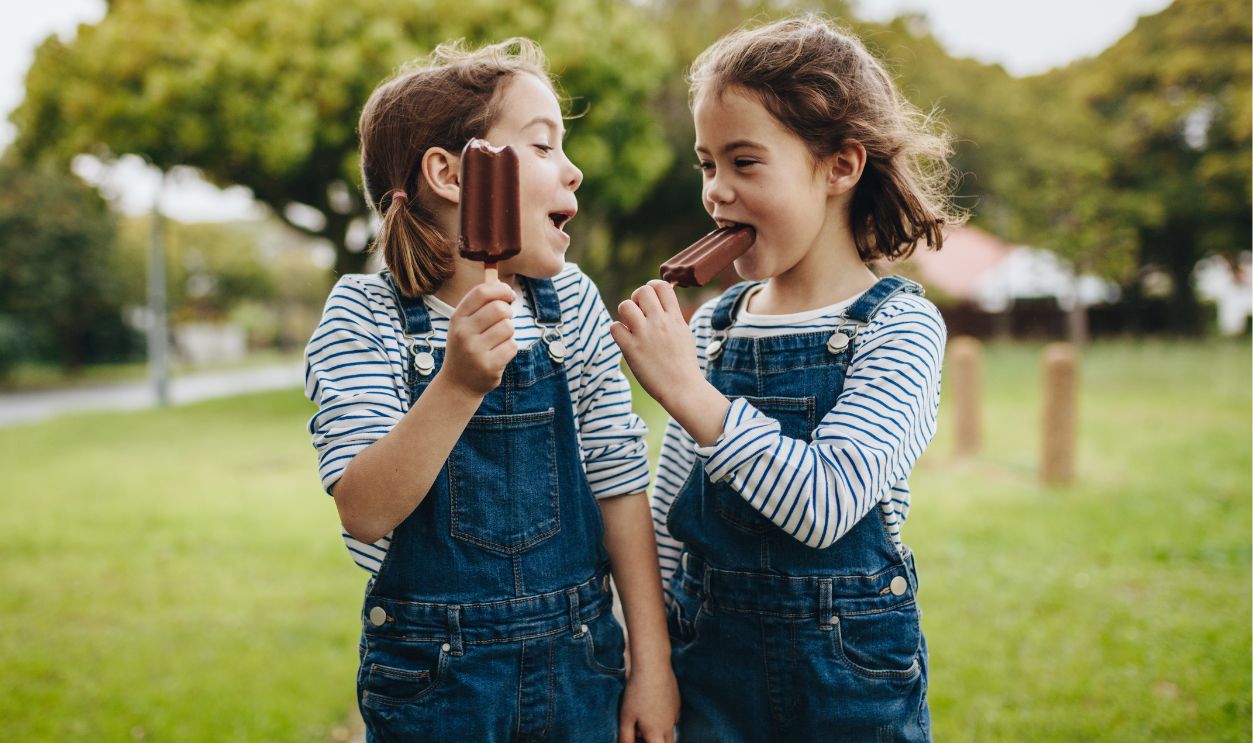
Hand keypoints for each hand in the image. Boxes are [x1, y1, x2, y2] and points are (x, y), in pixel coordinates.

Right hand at [439, 282, 517, 396]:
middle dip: (508, 312)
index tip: (509, 295)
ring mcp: (475, 351)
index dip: (501, 289)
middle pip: (499, 308)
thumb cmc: (467, 347)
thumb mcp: (465, 324)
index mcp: (457, 318)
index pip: (482, 292)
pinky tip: (498, 354)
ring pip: (508, 327)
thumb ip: (480, 304)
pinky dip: (510, 348)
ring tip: (498, 340)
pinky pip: (512, 346)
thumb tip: (502, 283)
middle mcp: (463, 333)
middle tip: (504, 321)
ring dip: (509, 332)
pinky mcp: (488, 366)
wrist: (457, 384)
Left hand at [610, 280, 702, 407]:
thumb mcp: (684, 333)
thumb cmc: (683, 362)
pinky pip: (615, 327)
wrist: (682, 388)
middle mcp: (660, 322)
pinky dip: (618, 331)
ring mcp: (644, 335)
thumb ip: (672, 316)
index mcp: (675, 317)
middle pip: (642, 291)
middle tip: (638, 313)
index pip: (662, 285)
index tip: (650, 300)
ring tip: (631, 326)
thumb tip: (661, 301)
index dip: (652, 287)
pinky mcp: (631, 349)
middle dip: (636, 298)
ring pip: (625, 305)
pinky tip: (626, 340)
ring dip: (625, 314)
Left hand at [618, 663, 679, 742]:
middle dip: (655, 741)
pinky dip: (662, 719)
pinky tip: (650, 707)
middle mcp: (669, 726)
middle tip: (640, 734)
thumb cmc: (636, 692)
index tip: (638, 738)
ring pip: (669, 732)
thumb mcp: (626, 717)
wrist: (653, 667)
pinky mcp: (677, 703)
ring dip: (658, 732)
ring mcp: (675, 714)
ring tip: (641, 718)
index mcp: (656, 733)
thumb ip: (626, 737)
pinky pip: (672, 718)